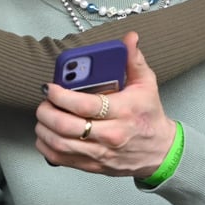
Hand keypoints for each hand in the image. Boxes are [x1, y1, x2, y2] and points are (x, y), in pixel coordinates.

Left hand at [36, 32, 173, 177]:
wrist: (160, 151)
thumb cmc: (149, 116)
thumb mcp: (146, 84)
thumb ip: (134, 59)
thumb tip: (129, 38)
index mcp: (122, 112)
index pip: (84, 105)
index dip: (61, 95)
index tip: (50, 87)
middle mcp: (110, 135)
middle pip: (66, 126)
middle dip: (47, 111)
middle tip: (44, 101)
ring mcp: (100, 153)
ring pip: (59, 144)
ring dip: (43, 128)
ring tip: (44, 115)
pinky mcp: (92, 166)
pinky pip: (60, 159)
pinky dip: (46, 146)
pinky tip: (46, 134)